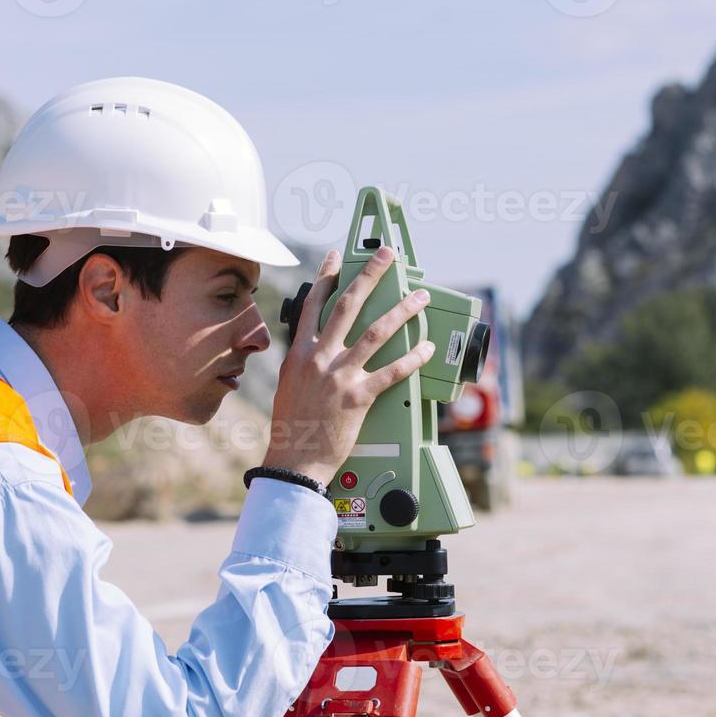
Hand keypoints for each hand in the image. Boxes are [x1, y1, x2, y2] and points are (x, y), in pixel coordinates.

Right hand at [262, 246, 433, 487]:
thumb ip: (305, 360)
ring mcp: (339, 376)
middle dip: (370, 276)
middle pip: (348, 306)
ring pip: (376, 333)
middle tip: (387, 256)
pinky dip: (412, 358)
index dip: (327, 276)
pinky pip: (392, 372)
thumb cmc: (292, 426)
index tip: (337, 257)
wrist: (294, 459)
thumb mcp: (290, 384)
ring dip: (402, 311)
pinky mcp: (358, 397)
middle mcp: (319, 358)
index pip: (313, 304)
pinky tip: (425, 347)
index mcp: (300, 352)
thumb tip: (316, 346)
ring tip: (419, 297)